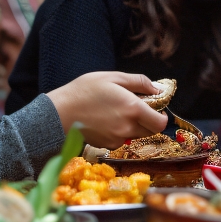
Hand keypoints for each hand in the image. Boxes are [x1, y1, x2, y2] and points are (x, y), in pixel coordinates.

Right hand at [46, 72, 167, 148]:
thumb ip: (139, 82)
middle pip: (151, 131)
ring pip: (136, 135)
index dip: (162, 117)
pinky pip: (122, 139)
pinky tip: (107, 120)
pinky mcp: (107, 144)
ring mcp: (117, 138)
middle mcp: (127, 127)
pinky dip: (120, 131)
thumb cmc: (84, 91)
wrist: (58, 113)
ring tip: (117, 111)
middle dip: (149, 121)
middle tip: (136, 108)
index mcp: (132, 109)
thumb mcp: (113, 77)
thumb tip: (157, 88)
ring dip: (134, 126)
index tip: (156, 109)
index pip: (160, 123)